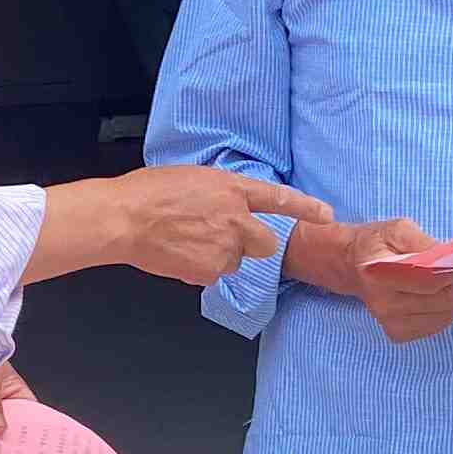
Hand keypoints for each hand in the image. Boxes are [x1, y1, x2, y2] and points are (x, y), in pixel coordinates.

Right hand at [30, 165, 332, 287]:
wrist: (125, 218)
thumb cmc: (149, 193)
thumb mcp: (192, 179)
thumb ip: (219, 194)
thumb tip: (228, 210)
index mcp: (232, 188)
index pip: (279, 198)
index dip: (306, 208)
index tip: (327, 216)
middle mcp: (236, 218)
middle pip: (266, 243)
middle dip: (252, 244)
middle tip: (225, 239)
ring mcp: (225, 246)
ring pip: (236, 261)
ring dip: (220, 256)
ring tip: (187, 242)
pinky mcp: (210, 270)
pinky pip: (213, 274)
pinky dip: (200, 269)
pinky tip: (180, 254)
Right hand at [306, 216, 452, 344]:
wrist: (350, 266)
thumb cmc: (376, 243)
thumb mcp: (398, 229)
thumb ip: (423, 242)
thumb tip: (448, 258)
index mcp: (379, 275)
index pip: (429, 282)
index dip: (451, 271)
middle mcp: (383, 304)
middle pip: (443, 301)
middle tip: (452, 270)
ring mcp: (390, 323)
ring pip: (445, 316)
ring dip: (452, 297)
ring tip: (441, 282)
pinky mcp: (398, 334)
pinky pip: (437, 326)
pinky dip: (443, 311)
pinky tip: (432, 297)